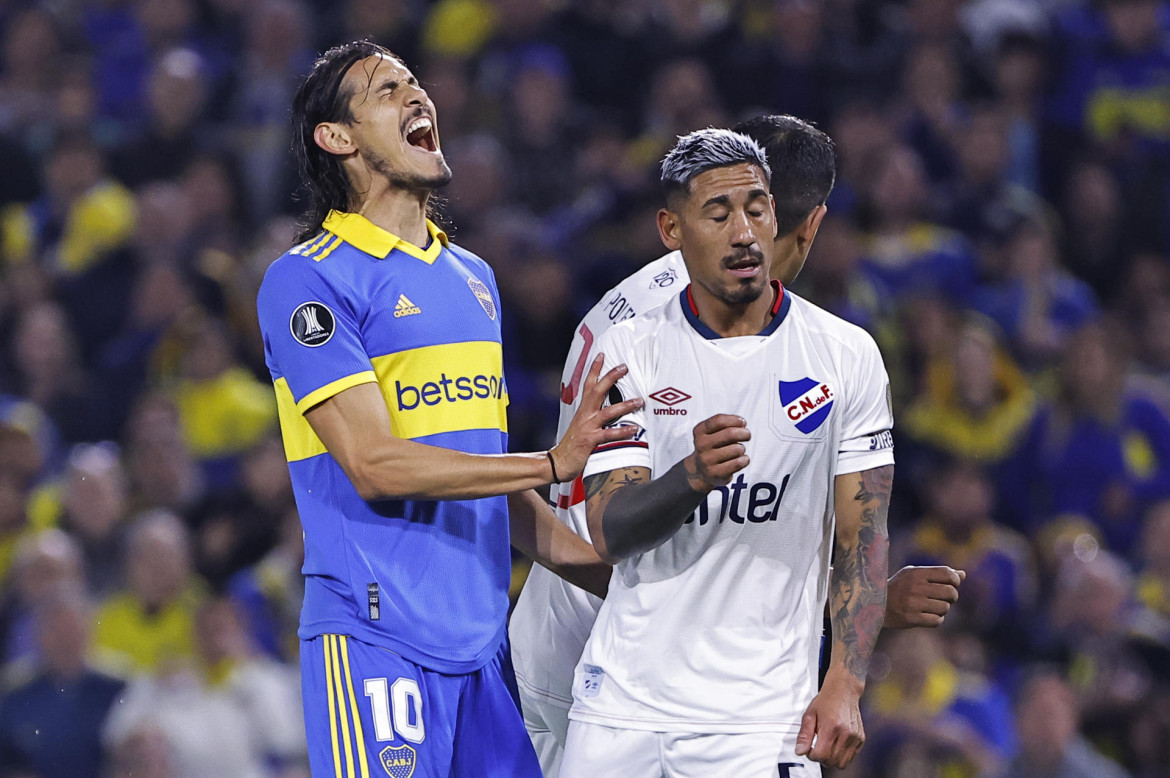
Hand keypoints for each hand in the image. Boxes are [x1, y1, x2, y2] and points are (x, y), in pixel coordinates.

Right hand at [550, 355, 642, 482]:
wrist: (558, 462)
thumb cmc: (572, 445)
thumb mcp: (582, 426)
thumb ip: (593, 417)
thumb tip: (607, 409)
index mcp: (582, 410)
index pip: (588, 385)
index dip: (594, 370)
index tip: (601, 355)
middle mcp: (584, 415)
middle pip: (597, 391)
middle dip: (610, 377)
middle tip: (624, 367)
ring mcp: (587, 427)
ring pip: (607, 411)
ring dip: (624, 405)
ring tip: (639, 400)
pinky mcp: (590, 440)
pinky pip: (608, 434)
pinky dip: (621, 431)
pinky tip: (633, 428)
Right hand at [683, 414, 750, 491]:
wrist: (701, 470)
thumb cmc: (713, 446)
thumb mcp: (713, 432)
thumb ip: (725, 424)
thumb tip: (741, 423)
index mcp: (700, 431)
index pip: (720, 420)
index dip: (735, 420)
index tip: (742, 422)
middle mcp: (701, 445)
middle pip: (730, 434)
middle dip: (744, 433)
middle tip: (747, 435)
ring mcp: (707, 460)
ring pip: (737, 449)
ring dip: (742, 449)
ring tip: (737, 451)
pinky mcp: (716, 473)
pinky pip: (739, 463)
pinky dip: (745, 460)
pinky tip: (740, 460)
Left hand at [795, 677, 864, 768]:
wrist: (844, 690)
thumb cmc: (826, 701)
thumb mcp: (809, 715)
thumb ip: (804, 735)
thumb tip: (799, 751)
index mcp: (831, 727)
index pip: (820, 755)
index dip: (811, 755)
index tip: (809, 748)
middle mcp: (846, 733)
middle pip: (831, 761)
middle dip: (821, 758)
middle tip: (816, 747)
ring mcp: (855, 737)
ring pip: (842, 763)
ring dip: (831, 759)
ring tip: (826, 747)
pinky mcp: (861, 739)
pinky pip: (851, 757)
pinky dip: (841, 756)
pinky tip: (835, 744)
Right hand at [884, 565, 964, 628]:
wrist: (874, 605)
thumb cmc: (898, 588)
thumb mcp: (913, 575)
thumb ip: (937, 574)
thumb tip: (962, 574)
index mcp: (916, 573)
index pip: (947, 573)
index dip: (955, 580)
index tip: (952, 584)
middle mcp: (915, 587)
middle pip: (950, 592)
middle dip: (952, 597)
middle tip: (945, 598)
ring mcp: (913, 603)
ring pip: (945, 608)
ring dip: (942, 609)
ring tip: (932, 607)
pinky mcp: (911, 618)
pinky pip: (937, 621)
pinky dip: (936, 620)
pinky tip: (927, 616)